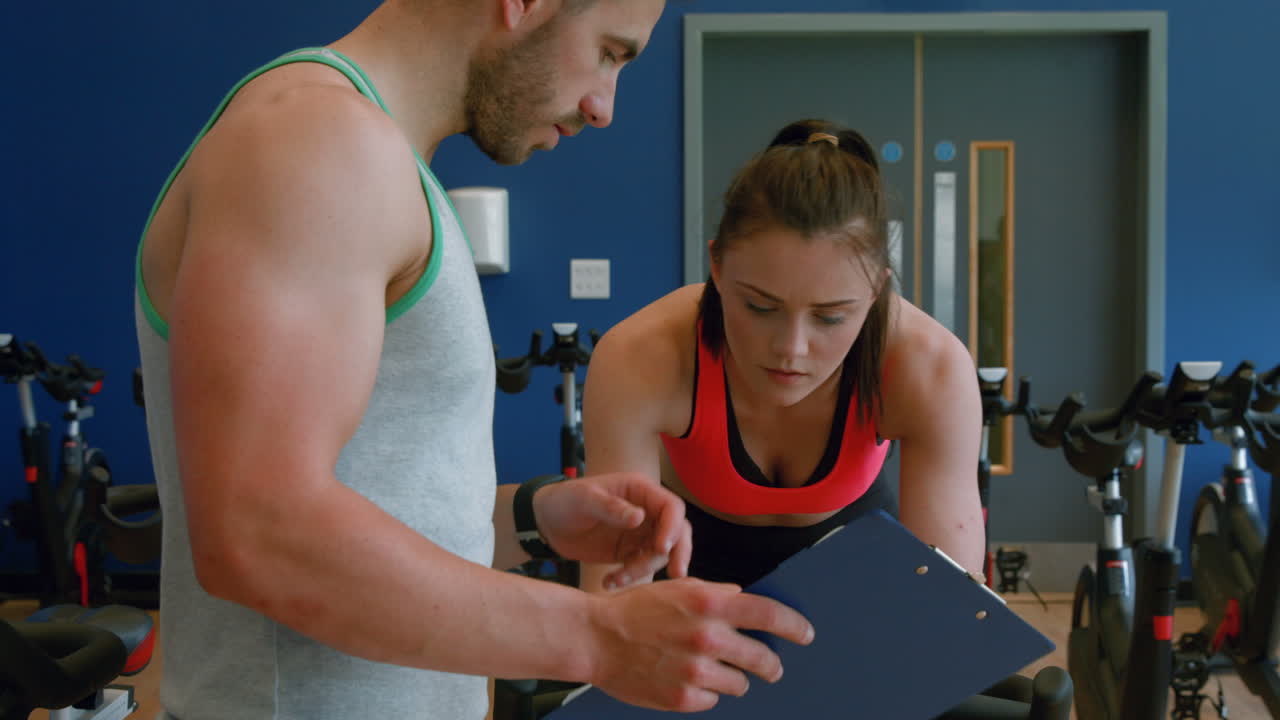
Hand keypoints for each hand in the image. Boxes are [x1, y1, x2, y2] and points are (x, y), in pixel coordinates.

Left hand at [533, 472, 691, 588]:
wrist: (546, 522)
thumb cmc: (564, 501)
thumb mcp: (584, 499)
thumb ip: (611, 508)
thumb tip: (640, 517)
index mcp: (640, 490)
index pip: (671, 507)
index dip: (672, 527)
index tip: (661, 548)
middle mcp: (646, 511)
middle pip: (677, 531)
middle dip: (678, 552)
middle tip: (675, 573)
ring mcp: (640, 533)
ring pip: (659, 554)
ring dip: (643, 570)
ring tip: (616, 579)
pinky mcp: (629, 552)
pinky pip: (641, 567)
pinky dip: (629, 578)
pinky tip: (609, 582)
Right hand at [586, 578, 814, 710]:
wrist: (596, 638)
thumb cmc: (634, 610)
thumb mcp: (677, 588)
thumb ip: (715, 593)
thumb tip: (743, 598)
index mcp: (709, 603)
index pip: (769, 615)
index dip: (795, 626)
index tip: (805, 634)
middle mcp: (707, 636)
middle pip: (763, 658)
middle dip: (771, 665)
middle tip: (771, 667)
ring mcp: (696, 671)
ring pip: (741, 683)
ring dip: (734, 677)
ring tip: (710, 668)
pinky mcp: (684, 698)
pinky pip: (713, 699)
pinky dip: (706, 691)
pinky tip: (686, 679)